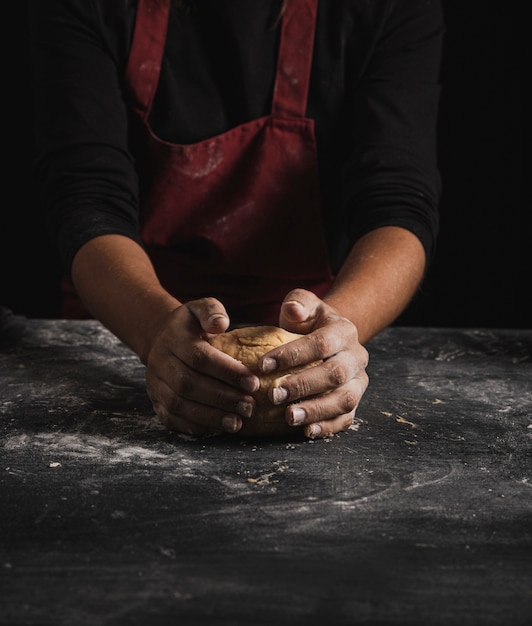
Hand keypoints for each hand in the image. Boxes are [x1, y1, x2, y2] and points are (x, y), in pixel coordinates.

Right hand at [145, 298, 259, 435]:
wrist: (160, 339)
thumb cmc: (191, 325)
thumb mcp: (200, 309)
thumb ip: (212, 311)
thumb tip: (221, 324)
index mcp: (173, 339)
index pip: (199, 357)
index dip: (227, 371)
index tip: (253, 382)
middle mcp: (160, 362)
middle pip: (189, 384)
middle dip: (222, 398)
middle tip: (250, 406)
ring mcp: (155, 384)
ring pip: (179, 405)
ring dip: (210, 416)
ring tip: (237, 422)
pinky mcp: (155, 401)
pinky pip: (172, 418)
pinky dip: (196, 426)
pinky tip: (218, 429)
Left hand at [260, 288, 368, 438]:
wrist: (329, 341)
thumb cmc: (308, 323)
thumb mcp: (303, 305)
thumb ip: (297, 303)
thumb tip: (292, 309)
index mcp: (345, 331)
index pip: (322, 343)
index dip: (293, 354)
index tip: (263, 364)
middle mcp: (357, 358)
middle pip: (335, 374)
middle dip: (303, 385)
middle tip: (273, 395)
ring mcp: (358, 382)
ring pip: (345, 400)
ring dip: (317, 410)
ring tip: (289, 417)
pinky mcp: (355, 403)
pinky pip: (346, 419)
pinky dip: (327, 427)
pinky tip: (305, 431)